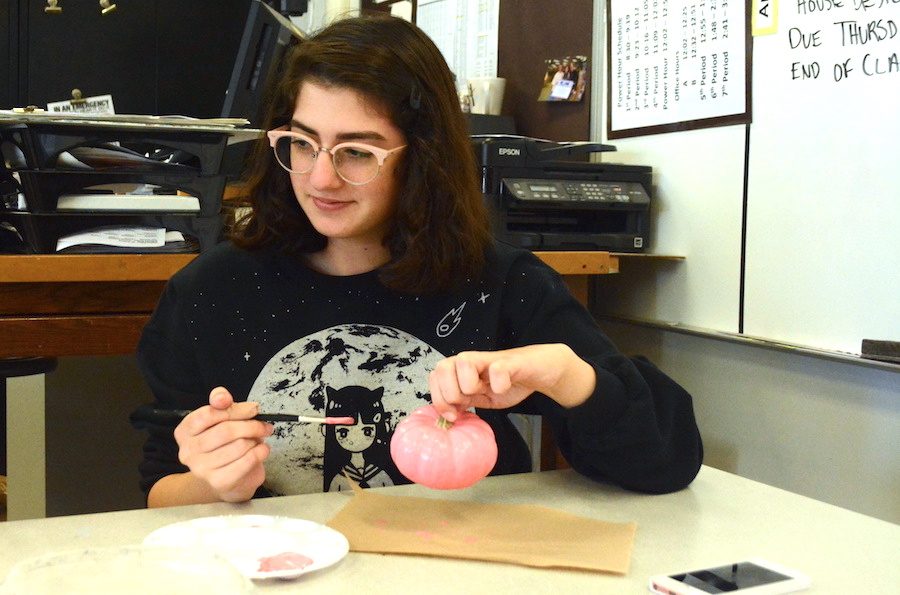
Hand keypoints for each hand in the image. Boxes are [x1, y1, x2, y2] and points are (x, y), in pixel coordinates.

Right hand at [173, 387, 273, 501]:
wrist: (223, 480)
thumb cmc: (223, 444)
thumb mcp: (221, 419)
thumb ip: (220, 403)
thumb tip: (222, 397)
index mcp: (185, 431)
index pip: (208, 414)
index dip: (235, 409)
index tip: (253, 409)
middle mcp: (188, 451)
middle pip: (225, 430)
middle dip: (251, 425)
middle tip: (264, 425)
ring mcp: (202, 469)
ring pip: (239, 445)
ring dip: (256, 440)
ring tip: (259, 439)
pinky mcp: (219, 482)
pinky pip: (246, 461)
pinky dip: (260, 452)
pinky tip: (262, 450)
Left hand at [428, 344, 595, 421]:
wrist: (539, 371)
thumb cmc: (508, 383)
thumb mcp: (481, 398)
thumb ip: (463, 403)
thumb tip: (445, 417)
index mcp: (459, 370)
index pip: (433, 377)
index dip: (439, 399)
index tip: (454, 416)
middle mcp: (470, 360)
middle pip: (441, 368)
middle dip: (452, 394)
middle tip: (469, 402)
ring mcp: (488, 359)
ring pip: (462, 362)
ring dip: (470, 385)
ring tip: (485, 390)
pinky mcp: (509, 361)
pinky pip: (496, 370)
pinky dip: (499, 384)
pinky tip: (504, 388)